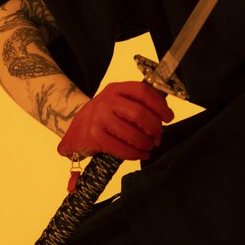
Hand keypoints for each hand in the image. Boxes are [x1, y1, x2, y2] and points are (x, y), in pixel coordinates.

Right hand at [57, 81, 174, 161]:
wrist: (75, 129)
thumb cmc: (103, 116)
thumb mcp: (117, 103)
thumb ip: (137, 105)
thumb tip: (163, 117)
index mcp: (115, 89)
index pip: (142, 91)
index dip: (159, 105)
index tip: (168, 117)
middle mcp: (106, 101)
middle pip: (139, 113)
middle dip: (154, 127)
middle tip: (159, 136)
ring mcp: (99, 118)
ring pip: (131, 132)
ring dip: (145, 142)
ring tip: (150, 146)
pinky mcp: (94, 137)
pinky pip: (121, 148)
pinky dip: (135, 154)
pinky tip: (141, 155)